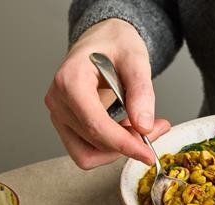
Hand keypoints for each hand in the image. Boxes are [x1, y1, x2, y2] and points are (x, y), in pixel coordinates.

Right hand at [45, 19, 168, 168]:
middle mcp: (58, 101)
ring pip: (88, 155)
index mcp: (70, 81)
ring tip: (138, 128)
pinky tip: (124, 131)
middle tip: (156, 129)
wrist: (103, 41)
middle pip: (95, 142)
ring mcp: (59, 115)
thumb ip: (141, 92)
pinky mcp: (65, 125)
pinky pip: (86, 152)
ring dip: (118, 150)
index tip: (148, 155)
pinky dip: (109, 149)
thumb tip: (143, 126)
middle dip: (128, 145)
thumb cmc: (115, 44)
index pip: (95, 125)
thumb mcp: (136, 59)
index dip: (124, 144)